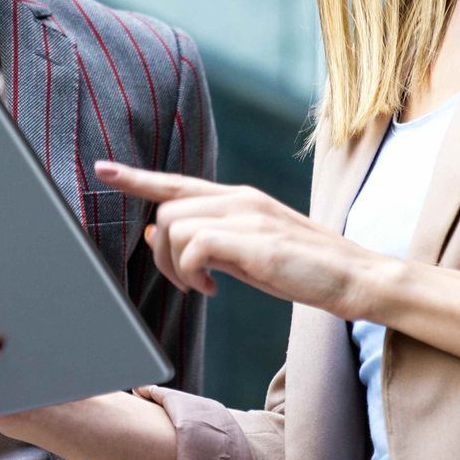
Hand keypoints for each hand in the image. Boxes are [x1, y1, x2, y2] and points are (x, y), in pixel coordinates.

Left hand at [95, 160, 381, 318]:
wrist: (355, 277)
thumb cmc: (302, 269)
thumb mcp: (246, 253)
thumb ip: (204, 241)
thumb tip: (153, 237)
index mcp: (238, 198)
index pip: (177, 183)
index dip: (137, 178)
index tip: (103, 170)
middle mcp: (239, 199)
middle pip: (166, 210)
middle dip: (162, 253)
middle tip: (188, 283)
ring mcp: (247, 216)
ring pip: (173, 227)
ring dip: (176, 266)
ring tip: (203, 287)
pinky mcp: (254, 239)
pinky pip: (194, 247)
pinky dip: (192, 273)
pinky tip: (213, 290)